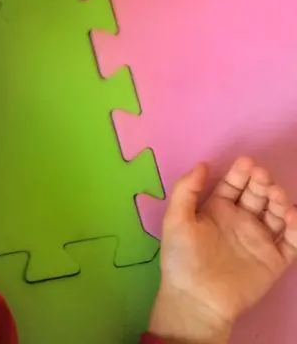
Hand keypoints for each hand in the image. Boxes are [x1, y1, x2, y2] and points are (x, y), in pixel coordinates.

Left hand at [148, 156, 296, 343]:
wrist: (196, 298)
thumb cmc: (182, 258)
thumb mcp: (176, 219)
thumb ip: (186, 190)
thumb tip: (203, 164)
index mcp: (217, 211)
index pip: (234, 185)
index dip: (241, 173)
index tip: (247, 162)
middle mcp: (241, 222)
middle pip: (258, 196)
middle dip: (262, 183)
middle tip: (262, 177)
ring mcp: (259, 240)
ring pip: (277, 214)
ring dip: (280, 201)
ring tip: (276, 196)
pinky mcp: (274, 260)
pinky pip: (292, 241)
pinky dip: (296, 228)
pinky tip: (290, 217)